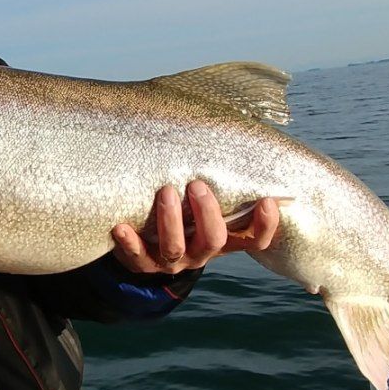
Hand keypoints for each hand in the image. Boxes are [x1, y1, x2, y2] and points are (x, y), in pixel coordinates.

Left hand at [111, 183, 279, 274]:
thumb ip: (217, 179)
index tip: (267, 201)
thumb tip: (226, 125)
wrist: (145, 246)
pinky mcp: (143, 264)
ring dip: (171, 220)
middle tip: (197, 185)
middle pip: (214, 240)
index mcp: (222, 239)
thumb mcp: (202, 202)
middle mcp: (201, 253)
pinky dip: (129, 243)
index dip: (264, 226)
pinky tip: (121, 227)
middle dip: (207, 213)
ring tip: (165, 192)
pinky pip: (136, 257)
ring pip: (175, 247)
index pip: (254, 240)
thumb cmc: (182, 211)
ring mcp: (173, 261)